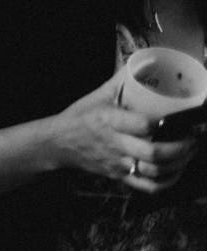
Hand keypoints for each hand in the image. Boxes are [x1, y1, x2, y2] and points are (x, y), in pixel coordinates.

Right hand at [50, 75, 198, 193]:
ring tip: (189, 152)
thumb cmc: (80, 117)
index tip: (179, 118)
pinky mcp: (120, 176)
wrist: (59, 143)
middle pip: (153, 153)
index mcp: (108, 120)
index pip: (141, 125)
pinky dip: (167, 182)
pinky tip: (176, 171)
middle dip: (180, 148)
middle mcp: (115, 143)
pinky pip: (148, 187)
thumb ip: (120, 83)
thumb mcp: (96, 96)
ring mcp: (118, 162)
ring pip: (154, 171)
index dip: (163, 123)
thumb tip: (140, 63)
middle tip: (193, 138)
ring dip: (178, 164)